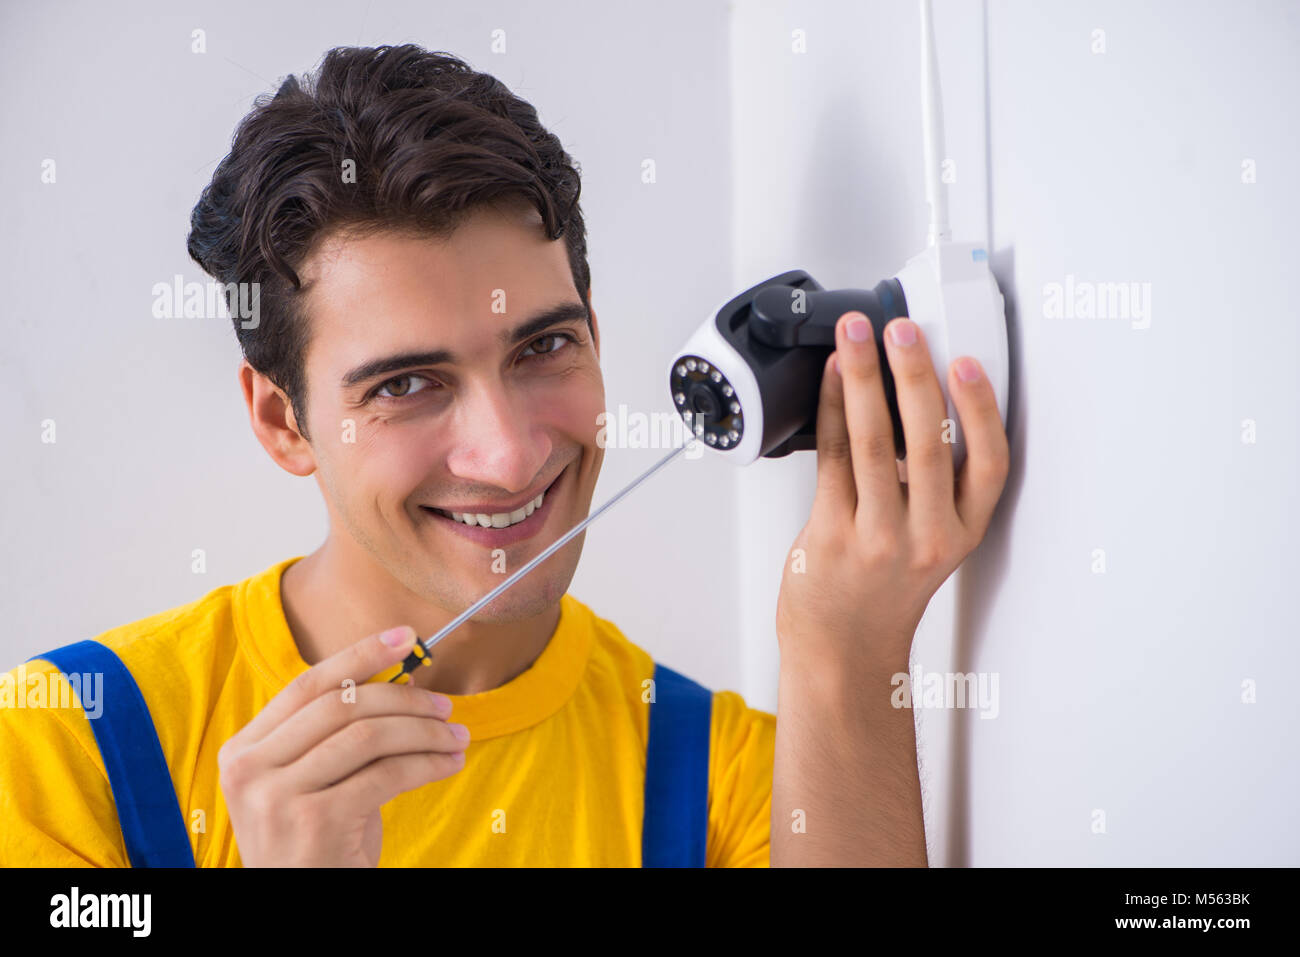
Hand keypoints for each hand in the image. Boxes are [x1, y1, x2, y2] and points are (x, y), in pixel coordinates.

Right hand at [218, 626, 468, 866]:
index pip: (307, 686)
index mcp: (242, 750)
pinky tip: (450, 765)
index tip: (406, 637)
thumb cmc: (317, 843)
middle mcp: (249, 770)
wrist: (301, 906)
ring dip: (424, 731)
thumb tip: (403, 678)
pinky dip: (428, 764)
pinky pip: (386, 775)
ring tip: (456, 736)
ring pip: (368, 736)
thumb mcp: (317, 781)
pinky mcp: (314, 823)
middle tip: (446, 704)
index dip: (359, 655)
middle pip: (341, 706)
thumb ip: (343, 733)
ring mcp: (277, 797)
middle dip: (404, 698)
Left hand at [774, 311, 1009, 666]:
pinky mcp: (832, 534)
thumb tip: (912, 398)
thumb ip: (930, 483)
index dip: (982, 409)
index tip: (967, 363)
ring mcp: (877, 537)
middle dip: (914, 375)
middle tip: (902, 329)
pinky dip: (832, 410)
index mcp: (962, 531)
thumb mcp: (931, 541)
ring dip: (864, 380)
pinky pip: (833, 458)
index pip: (989, 464)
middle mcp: (927, 536)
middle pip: (928, 443)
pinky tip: (832, 379)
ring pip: (874, 443)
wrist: (842, 646)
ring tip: (856, 337)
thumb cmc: (883, 588)